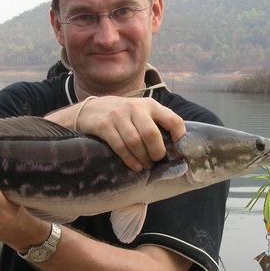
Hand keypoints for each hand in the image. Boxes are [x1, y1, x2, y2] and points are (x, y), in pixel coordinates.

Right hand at [50, 96, 185, 170]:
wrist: (90, 110)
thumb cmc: (122, 115)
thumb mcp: (140, 112)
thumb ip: (156, 124)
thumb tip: (175, 148)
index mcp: (150, 105)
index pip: (173, 120)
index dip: (179, 138)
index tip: (178, 152)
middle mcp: (136, 108)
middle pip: (151, 134)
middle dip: (157, 152)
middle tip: (156, 161)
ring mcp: (118, 115)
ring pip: (135, 142)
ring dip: (143, 158)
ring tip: (145, 165)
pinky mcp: (104, 125)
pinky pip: (120, 146)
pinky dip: (129, 159)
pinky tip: (135, 166)